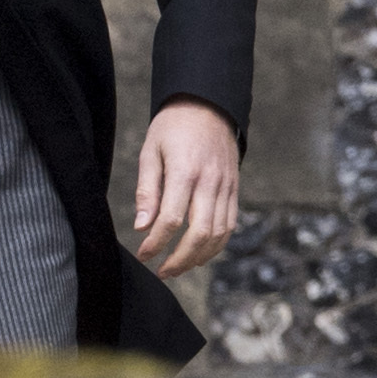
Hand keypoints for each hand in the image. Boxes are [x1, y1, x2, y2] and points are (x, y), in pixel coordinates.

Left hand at [134, 98, 239, 277]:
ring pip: (219, 234)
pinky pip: (230, 225)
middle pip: (200, 233)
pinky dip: (217, 245)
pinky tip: (199, 254)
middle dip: (180, 259)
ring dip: (199, 257)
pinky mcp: (234, 190)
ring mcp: (226, 187)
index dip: (157, 243)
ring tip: (178, 267)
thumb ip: (148, 190)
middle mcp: (209, 182)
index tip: (143, 254)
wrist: (208, 106)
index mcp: (184, 171)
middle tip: (162, 271)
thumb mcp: (151, 151)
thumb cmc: (172, 128)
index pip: (172, 219)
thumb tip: (142, 226)